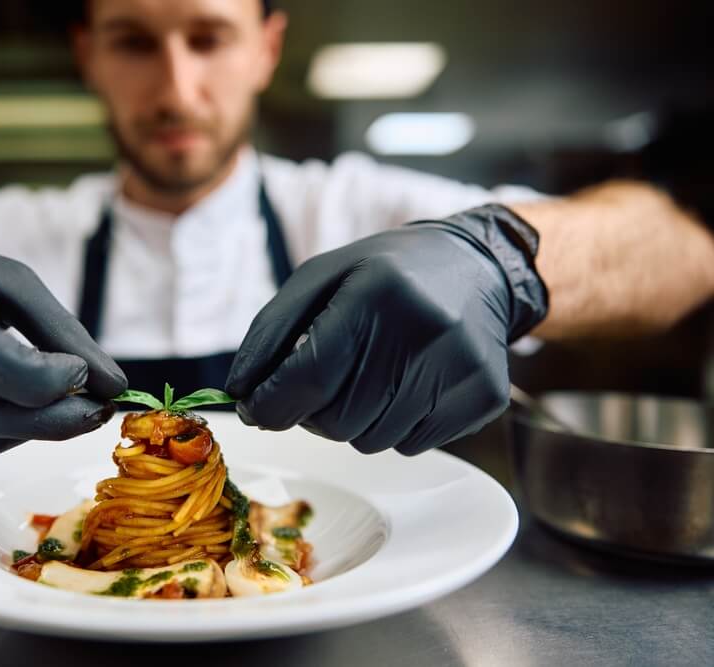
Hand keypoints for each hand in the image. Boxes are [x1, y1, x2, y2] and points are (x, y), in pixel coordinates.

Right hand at [0, 232, 126, 457]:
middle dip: (56, 418)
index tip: (85, 374)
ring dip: (34, 427)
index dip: (43, 380)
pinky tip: (14, 403)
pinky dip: (2, 431)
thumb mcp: (10, 280)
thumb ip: (62, 331)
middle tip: (98, 409)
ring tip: (61, 402)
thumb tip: (113, 384)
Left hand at [226, 205, 547, 454]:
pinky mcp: (483, 396)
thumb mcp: (320, 278)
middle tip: (324, 380)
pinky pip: (412, 446)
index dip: (271, 405)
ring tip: (371, 374)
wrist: (477, 268)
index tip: (256, 409)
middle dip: (315, 411)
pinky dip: (395, 426)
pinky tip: (406, 384)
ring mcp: (460, 367)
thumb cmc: (383, 275)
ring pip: (372, 441)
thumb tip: (240, 394)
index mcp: (376, 292)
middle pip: (337, 420)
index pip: (309, 376)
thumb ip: (271, 333)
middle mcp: (424, 331)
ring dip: (355, 419)